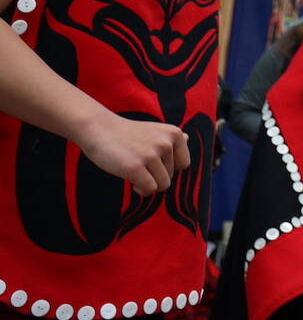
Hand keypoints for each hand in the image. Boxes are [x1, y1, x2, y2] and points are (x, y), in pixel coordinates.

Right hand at [75, 112, 190, 194]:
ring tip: (135, 174)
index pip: (184, 164)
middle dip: (155, 176)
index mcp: (174, 134)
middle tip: (138, 166)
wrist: (98, 128)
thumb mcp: (153, 130)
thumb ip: (170, 138)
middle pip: (171, 176)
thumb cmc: (126, 134)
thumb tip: (188, 137)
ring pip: (162, 185)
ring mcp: (151, 155)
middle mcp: (166, 143)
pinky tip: (132, 182)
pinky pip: (150, 189)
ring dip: (149, 185)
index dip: (168, 168)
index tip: (153, 163)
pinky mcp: (135, 167)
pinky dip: (142, 191)